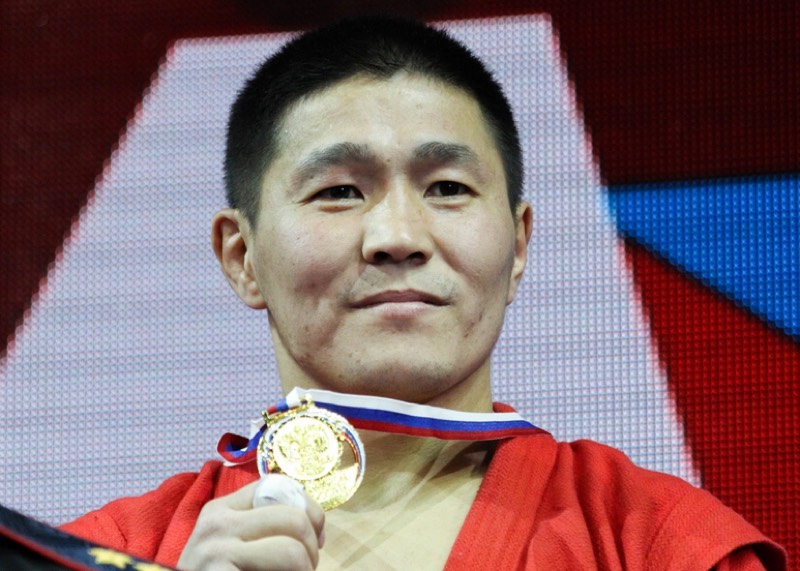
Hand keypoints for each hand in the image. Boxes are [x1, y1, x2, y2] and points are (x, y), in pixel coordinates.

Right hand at [177, 479, 324, 569]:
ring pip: (291, 551)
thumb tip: (314, 525)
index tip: (317, 538)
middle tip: (307, 567)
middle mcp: (217, 524)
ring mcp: (217, 552)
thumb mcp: (226, 543)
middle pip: (293, 518)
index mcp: (220, 508)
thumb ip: (257, 525)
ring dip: (305, 569)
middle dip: (312, 546)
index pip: (279, 486)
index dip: (311, 510)